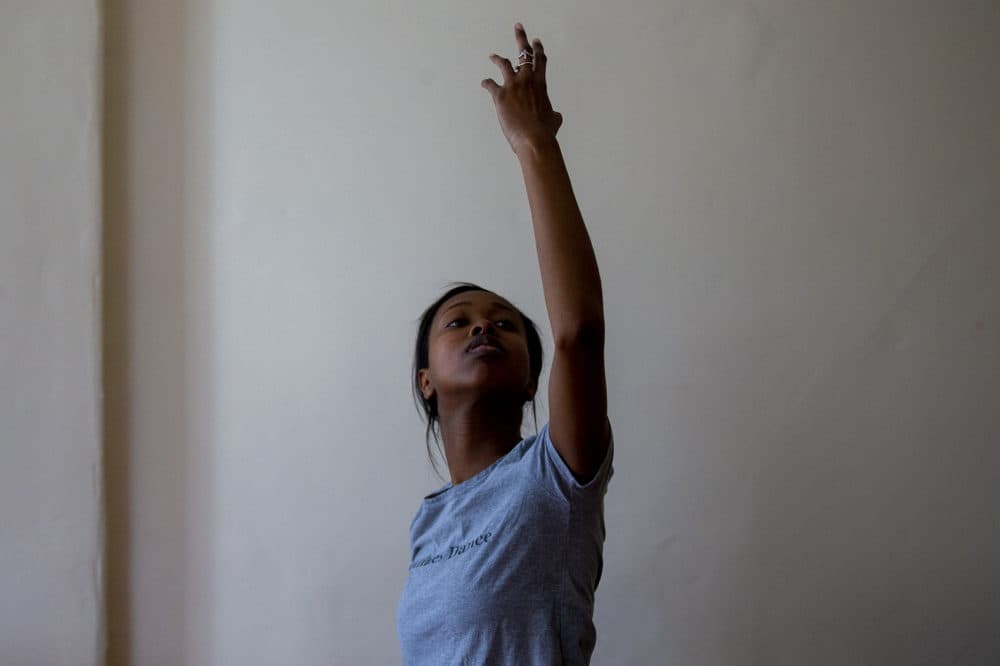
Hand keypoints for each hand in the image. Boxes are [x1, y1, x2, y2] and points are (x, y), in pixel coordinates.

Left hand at [481, 22, 562, 153]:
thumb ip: (553, 113)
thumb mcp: (554, 119)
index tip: (536, 41)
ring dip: (497, 58)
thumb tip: (555, 115)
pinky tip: (484, 83)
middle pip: (524, 54)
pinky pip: (490, 84)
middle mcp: (527, 80)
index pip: (540, 61)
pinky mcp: (500, 95)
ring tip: (492, 56)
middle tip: (518, 28)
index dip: (538, 49)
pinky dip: (486, 83)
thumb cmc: (545, 132)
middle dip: (521, 39)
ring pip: (504, 64)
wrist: (533, 139)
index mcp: (541, 84)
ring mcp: (513, 86)